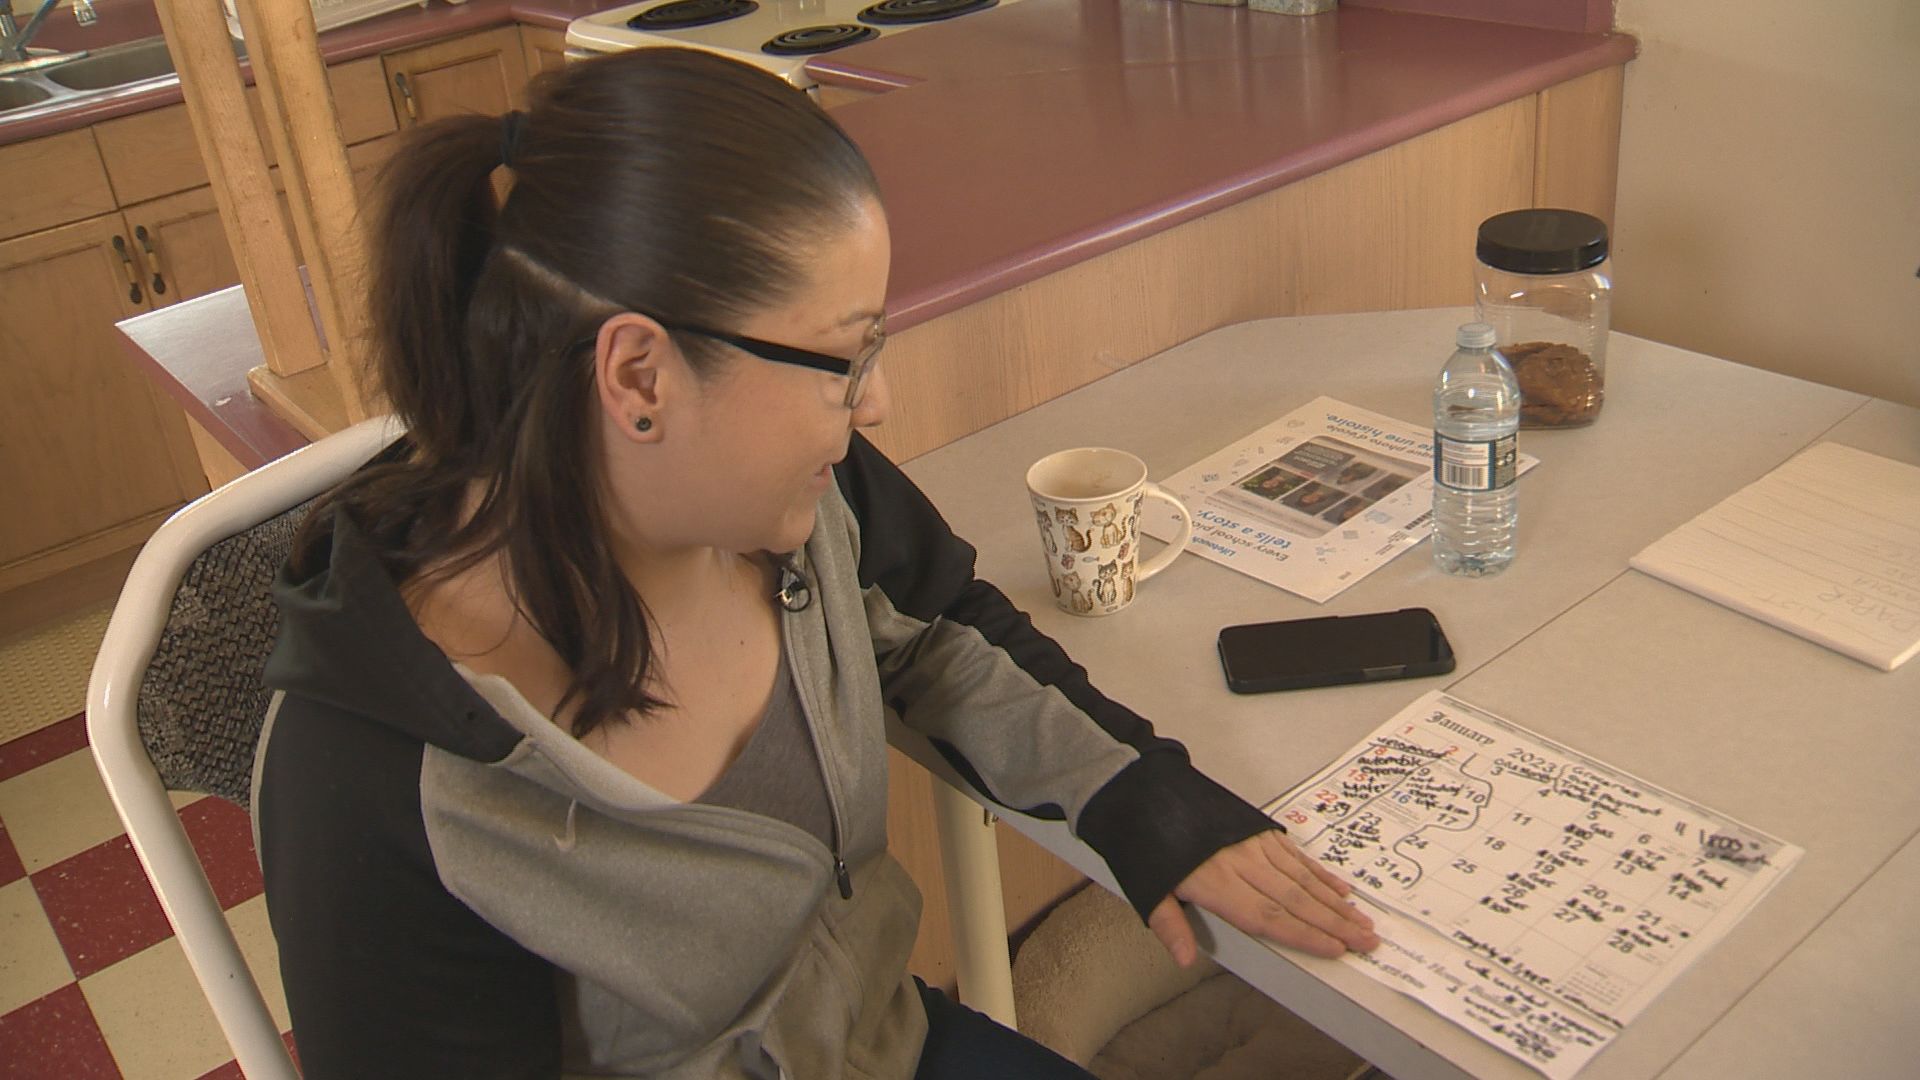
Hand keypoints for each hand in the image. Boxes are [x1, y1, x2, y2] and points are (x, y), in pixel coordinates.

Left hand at [1147, 829, 1380, 965]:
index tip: (1335, 949)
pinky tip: (1340, 888)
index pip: (1268, 916)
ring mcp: (1251, 843)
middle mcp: (1240, 862)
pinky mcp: (1255, 827)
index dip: (1304, 935)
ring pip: (1301, 877)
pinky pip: (1294, 854)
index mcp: (1215, 883)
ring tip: (1363, 920)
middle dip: (1334, 923)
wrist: (1140, 787)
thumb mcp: (1146, 887)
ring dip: (1335, 901)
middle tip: (1367, 941)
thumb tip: (1185, 960)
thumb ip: (1170, 924)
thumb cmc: (1143, 841)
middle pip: (1295, 898)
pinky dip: (1320, 873)